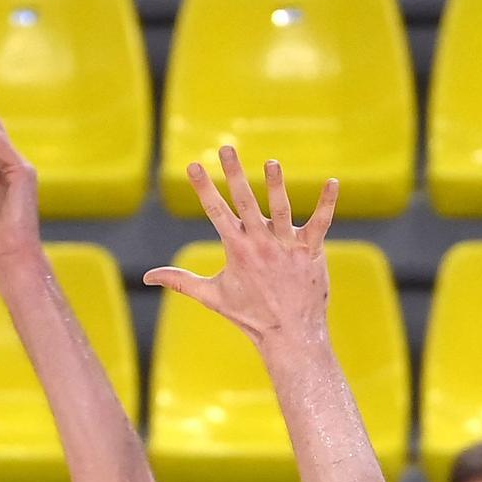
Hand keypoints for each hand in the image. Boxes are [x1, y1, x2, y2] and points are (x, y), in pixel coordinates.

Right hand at [143, 147, 339, 352]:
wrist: (288, 333)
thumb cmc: (250, 315)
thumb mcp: (211, 296)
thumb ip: (180, 281)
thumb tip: (149, 277)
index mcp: (237, 250)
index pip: (216, 212)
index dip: (203, 188)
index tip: (194, 165)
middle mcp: (261, 244)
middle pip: (246, 201)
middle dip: (234, 174)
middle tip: (226, 148)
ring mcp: (287, 246)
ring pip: (282, 208)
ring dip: (277, 184)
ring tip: (271, 163)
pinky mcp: (311, 250)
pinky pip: (321, 222)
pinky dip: (327, 203)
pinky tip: (332, 182)